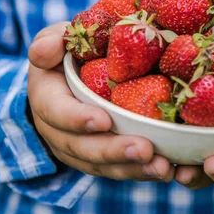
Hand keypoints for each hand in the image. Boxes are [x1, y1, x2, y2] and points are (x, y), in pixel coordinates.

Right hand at [28, 23, 174, 181]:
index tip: (103, 120)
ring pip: (104, 167)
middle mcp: (60, 133)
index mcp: (47, 100)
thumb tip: (43, 53)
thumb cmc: (70, 54)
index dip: (78, 119)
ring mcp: (82, 151)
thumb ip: (51, 42)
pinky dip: (145, 173)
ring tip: (162, 167)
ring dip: (133, 169)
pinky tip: (170, 171)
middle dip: (114, 151)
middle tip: (143, 150)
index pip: (58, 113)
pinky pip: (122, 171)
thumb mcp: (57, 39)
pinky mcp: (104, 160)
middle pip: (83, 149)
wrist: (73, 78)